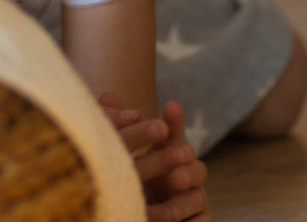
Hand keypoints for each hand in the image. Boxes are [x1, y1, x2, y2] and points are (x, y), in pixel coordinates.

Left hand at [98, 93, 210, 221]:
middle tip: (173, 175)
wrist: (142, 213)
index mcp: (167, 156)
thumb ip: (119, 129)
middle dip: (186, 168)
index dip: (174, 122)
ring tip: (157, 212)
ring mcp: (193, 200)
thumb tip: (108, 96)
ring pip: (197, 198)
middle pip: (194, 166)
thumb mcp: (126, 157)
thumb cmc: (136, 184)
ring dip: (178, 205)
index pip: (172, 136)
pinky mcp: (198, 221)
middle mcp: (184, 175)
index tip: (171, 105)